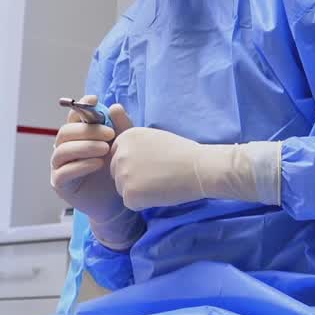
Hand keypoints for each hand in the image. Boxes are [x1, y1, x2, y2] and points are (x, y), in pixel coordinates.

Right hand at [50, 97, 142, 247]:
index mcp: (78, 137)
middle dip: (87, 130)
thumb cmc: (118, 170)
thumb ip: (120, 127)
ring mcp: (59, 166)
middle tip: (110, 134)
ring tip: (105, 149)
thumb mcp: (122, 146)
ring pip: (62, 150)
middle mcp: (65, 149)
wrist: (117, 202)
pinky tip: (98, 164)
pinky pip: (63, 172)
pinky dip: (80, 165)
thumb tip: (114, 106)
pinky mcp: (60, 184)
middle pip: (65, 132)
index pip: (74, 118)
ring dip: (84, 147)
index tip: (94, 100)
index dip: (81, 107)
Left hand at [110, 126, 281, 209]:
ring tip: (162, 182)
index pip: (119, 157)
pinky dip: (145, 203)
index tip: (156, 162)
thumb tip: (113, 111)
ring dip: (140, 191)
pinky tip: (161, 192)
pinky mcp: (130, 194)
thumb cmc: (184, 152)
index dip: (138, 164)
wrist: (200, 167)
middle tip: (160, 173)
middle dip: (134, 178)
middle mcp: (120, 154)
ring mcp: (123, 175)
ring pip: (123, 189)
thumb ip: (134, 139)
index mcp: (126, 138)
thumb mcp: (155, 137)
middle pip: (117, 174)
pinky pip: (132, 203)